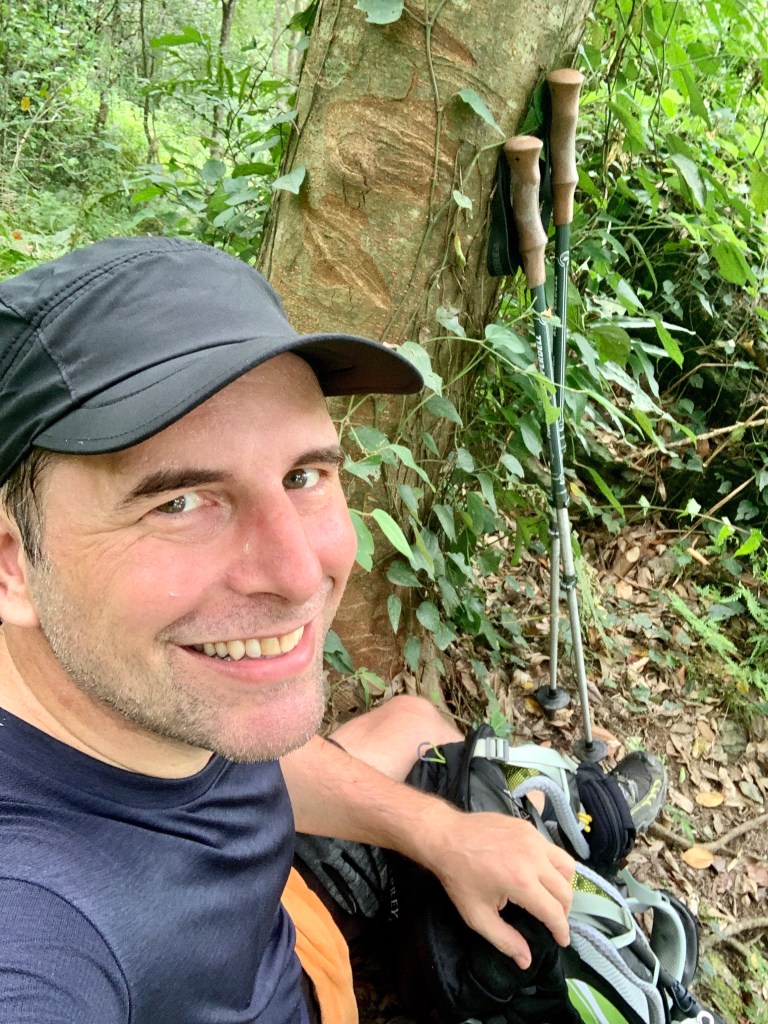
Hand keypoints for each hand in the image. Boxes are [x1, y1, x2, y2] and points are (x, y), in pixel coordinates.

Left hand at [419, 808, 574, 968]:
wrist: (445, 836)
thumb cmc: (458, 878)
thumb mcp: (477, 916)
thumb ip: (504, 940)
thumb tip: (526, 961)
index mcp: (521, 882)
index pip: (554, 912)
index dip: (561, 931)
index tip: (562, 941)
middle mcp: (534, 858)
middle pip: (565, 890)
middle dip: (564, 912)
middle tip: (554, 922)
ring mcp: (533, 838)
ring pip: (566, 866)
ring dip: (564, 885)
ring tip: (552, 897)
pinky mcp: (528, 827)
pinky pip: (552, 849)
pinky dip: (553, 865)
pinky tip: (539, 873)